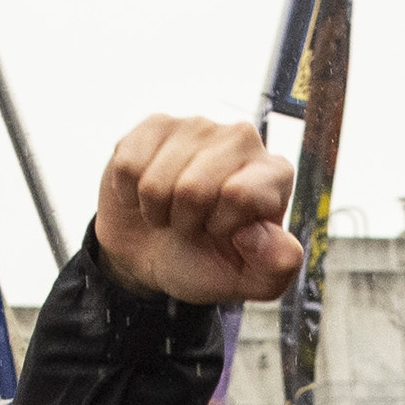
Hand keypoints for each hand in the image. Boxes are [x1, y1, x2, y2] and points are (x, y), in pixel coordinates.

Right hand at [94, 115, 303, 305]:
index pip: (239, 193)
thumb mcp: (247, 280)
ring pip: (156, 181)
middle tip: (193, 224)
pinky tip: (147, 193)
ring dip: (157, 209)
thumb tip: (255, 232)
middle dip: (185, 220)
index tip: (221, 232)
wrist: (153, 252)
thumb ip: (275, 267)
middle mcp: (243, 140)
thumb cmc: (206, 262)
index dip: (219, 225)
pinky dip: (130, 193)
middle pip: (193, 188)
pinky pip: (128, 165)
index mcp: (275, 175)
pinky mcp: (157, 124)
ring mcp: (199, 126)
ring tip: (172, 210)